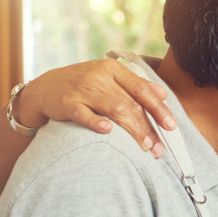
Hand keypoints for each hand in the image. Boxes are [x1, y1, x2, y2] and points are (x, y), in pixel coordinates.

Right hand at [18, 59, 176, 157]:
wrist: (45, 87)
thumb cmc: (85, 84)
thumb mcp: (109, 78)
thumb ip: (136, 85)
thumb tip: (163, 94)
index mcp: (113, 69)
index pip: (141, 89)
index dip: (158, 107)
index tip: (171, 125)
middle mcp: (99, 77)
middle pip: (130, 103)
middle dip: (148, 126)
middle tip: (159, 146)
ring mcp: (83, 90)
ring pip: (113, 109)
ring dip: (132, 129)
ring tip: (145, 146)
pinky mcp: (67, 103)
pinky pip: (83, 113)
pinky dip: (96, 122)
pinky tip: (108, 131)